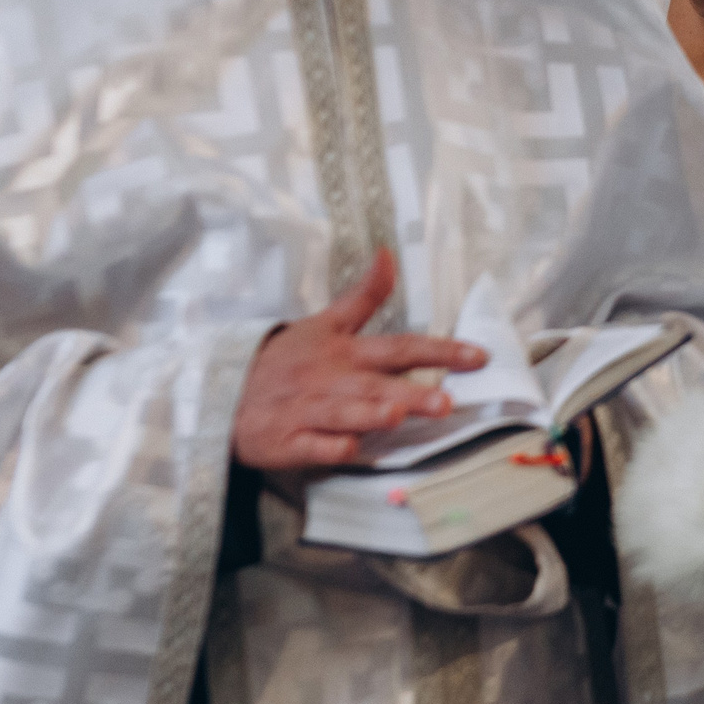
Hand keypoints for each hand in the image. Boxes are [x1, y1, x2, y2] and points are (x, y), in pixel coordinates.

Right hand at [230, 248, 488, 471]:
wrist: (225, 393)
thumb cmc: (284, 360)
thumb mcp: (324, 323)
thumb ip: (364, 295)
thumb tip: (389, 255)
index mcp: (345, 351)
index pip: (400, 347)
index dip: (440, 350)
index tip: (478, 356)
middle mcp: (332, 380)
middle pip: (376, 384)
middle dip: (411, 392)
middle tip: (446, 401)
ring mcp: (309, 411)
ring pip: (343, 413)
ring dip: (368, 413)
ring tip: (396, 415)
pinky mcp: (288, 440)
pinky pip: (311, 445)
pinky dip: (328, 446)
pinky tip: (348, 448)